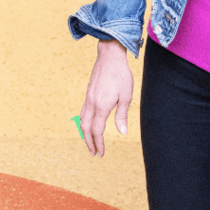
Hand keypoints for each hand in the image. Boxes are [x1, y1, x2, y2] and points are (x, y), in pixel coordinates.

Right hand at [79, 39, 132, 155]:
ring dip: (85, 133)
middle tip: (94, 153)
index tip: (101, 153)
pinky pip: (83, 111)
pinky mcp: (88, 93)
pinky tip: (89, 124)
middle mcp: (92, 103)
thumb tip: (122, 132)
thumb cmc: (121, 76)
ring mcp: (88, 97)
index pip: (97, 130)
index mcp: (101, 106)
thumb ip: (122, 115)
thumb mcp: (126, 96)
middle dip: (89, 142)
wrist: (109, 56)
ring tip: (90, 141)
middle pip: (86, 127)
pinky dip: (85, 122)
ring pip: (82, 119)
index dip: (99, 143)